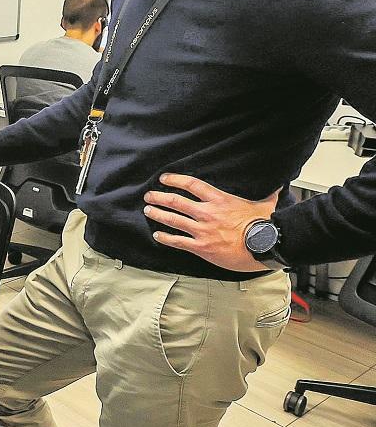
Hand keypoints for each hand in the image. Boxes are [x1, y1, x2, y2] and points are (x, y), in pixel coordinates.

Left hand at [144, 173, 279, 272]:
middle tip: (149, 195)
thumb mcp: (265, 205)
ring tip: (148, 211)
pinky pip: (178, 242)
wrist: (265, 246)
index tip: (164, 179)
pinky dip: (165, 238)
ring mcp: (202, 230)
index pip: (191, 185)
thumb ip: (267, 194)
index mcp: (219, 200)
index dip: (175, 180)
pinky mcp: (202, 247)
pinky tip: (157, 236)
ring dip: (157, 214)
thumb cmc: (265, 226)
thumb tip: (277, 185)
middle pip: (175, 201)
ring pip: (173, 220)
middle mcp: (207, 213)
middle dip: (159, 197)